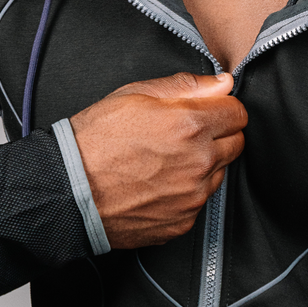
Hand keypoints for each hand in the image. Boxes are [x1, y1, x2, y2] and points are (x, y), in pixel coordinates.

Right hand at [69, 72, 246, 248]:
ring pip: (220, 173)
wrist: (68, 189)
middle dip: (218, 134)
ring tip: (167, 158)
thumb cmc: (96, 139)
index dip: (222, 107)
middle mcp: (198, 163)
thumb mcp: (137, 93)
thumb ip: (188, 86)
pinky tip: (160, 182)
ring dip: (204, 164)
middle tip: (185, 133)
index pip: (238, 112)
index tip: (209, 110)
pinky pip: (199, 201)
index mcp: (190, 125)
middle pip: (236, 143)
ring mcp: (192, 196)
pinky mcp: (182, 222)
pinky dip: (187, 191)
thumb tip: (222, 84)